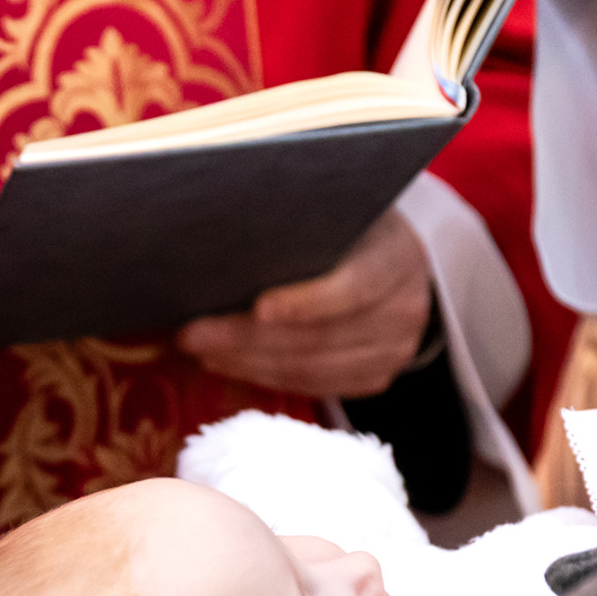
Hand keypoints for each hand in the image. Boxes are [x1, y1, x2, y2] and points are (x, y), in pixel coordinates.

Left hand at [176, 207, 433, 397]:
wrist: (392, 253)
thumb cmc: (347, 223)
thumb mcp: (334, 208)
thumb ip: (297, 224)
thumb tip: (220, 238)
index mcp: (398, 256)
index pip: (354, 288)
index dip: (306, 302)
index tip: (257, 307)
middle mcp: (405, 308)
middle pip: (321, 337)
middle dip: (247, 339)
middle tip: (191, 333)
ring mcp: (395, 350)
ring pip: (313, 370)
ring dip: (247, 364)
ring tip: (200, 349)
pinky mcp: (378, 376)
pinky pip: (316, 387)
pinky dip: (268, 378)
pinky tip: (229, 363)